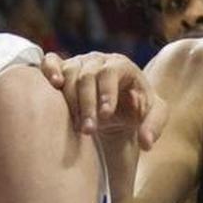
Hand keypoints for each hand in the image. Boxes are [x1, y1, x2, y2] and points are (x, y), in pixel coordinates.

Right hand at [41, 51, 167, 148]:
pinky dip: (49, 70)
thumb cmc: (136, 108)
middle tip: (88, 130)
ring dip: (70, 101)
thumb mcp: (153, 114)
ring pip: (69, 74)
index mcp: (122, 65)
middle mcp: (99, 60)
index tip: (105, 115)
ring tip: (76, 125)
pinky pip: (51, 61)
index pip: (110, 73)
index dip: (106, 92)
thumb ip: (153, 126)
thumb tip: (146, 143)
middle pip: (87, 76)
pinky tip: (53, 85)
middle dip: (87, 105)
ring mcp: (78, 62)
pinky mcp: (62, 67)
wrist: (117, 107)